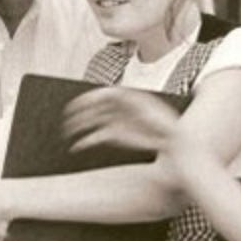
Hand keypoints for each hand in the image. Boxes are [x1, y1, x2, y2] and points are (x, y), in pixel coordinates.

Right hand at [63, 88, 179, 153]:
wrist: (172, 140)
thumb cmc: (167, 126)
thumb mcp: (155, 113)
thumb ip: (138, 106)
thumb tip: (123, 101)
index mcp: (128, 99)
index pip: (104, 94)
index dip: (90, 98)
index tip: (80, 103)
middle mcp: (119, 108)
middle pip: (95, 107)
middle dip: (82, 112)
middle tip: (68, 117)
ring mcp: (116, 121)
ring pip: (93, 121)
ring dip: (80, 125)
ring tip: (68, 130)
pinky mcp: (115, 135)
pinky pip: (96, 136)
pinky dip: (87, 141)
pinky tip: (78, 146)